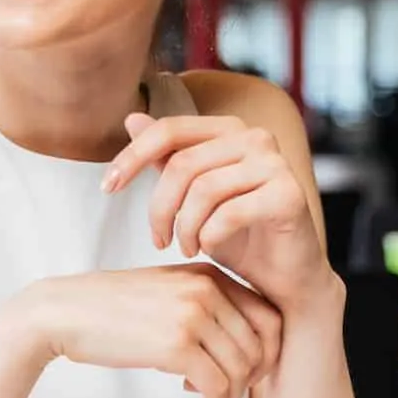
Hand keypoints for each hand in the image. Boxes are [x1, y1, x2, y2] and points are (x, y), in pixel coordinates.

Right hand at [22, 264, 281, 397]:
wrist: (65, 312)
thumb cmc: (111, 309)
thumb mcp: (168, 294)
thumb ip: (207, 309)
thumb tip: (245, 353)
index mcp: (209, 274)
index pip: (269, 316)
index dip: (268, 352)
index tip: (248, 373)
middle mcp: (207, 289)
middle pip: (260, 345)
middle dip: (249, 379)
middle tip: (225, 393)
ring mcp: (193, 314)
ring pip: (241, 369)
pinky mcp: (177, 344)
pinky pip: (218, 386)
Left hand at [104, 112, 331, 310]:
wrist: (286, 279)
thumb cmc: (239, 237)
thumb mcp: (193, 197)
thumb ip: (167, 158)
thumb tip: (132, 118)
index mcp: (231, 130)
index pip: (169, 129)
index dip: (132, 156)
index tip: (108, 187)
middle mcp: (257, 138)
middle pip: (183, 164)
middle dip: (160, 208)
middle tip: (158, 241)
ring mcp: (276, 164)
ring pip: (203, 189)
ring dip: (185, 227)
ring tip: (186, 248)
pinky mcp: (289, 195)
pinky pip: (229, 213)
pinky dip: (210, 237)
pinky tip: (209, 249)